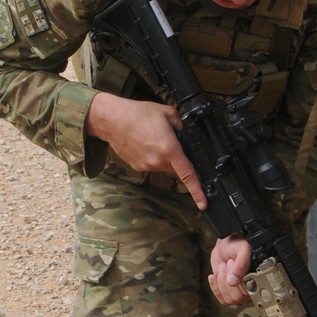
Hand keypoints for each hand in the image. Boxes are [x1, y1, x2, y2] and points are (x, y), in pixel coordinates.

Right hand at [85, 92, 206, 208]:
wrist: (112, 120)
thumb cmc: (137, 114)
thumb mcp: (167, 112)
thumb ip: (181, 124)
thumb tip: (184, 132)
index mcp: (169, 149)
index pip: (188, 174)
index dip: (197, 190)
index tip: (203, 203)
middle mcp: (158, 161)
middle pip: (176, 167)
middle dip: (177, 157)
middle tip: (167, 139)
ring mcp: (146, 166)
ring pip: (163, 166)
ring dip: (163, 156)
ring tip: (152, 138)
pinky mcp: (137, 167)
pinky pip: (151, 165)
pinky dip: (151, 156)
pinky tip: (144, 143)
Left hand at [208, 235, 252, 305]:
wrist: (226, 242)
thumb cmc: (238, 244)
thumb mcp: (243, 249)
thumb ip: (241, 264)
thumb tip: (233, 282)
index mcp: (258, 279)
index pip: (248, 293)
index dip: (238, 280)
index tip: (234, 262)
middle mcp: (249, 288)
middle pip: (236, 298)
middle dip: (228, 279)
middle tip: (229, 263)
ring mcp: (237, 291)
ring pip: (228, 300)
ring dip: (221, 282)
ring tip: (224, 267)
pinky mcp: (226, 290)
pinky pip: (220, 298)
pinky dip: (214, 286)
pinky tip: (214, 275)